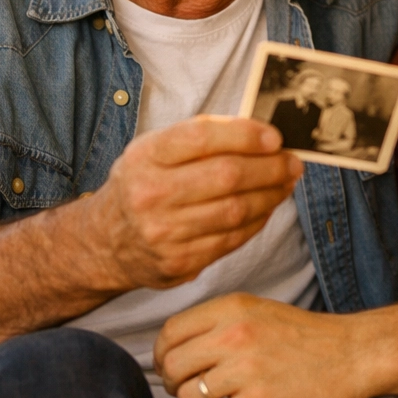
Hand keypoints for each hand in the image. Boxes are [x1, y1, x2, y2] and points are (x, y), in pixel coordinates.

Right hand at [85, 116, 302, 289]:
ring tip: (286, 183)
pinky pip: (232, 239)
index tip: (274, 137)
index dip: (244, 135)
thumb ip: (202, 137)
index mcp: (146, 156)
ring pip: (235, 210)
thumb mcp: (156, 148)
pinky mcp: (179, 263)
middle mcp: (150, 194)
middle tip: (292, 162)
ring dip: (271, 195)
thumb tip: (262, 134)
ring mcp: (163, 233)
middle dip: (269, 167)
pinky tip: (267, 207)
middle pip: (226, 176)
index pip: (201, 136)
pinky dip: (258, 221)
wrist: (105, 240)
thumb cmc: (143, 183)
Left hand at [154, 294, 368, 397]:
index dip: (163, 355)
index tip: (171, 367)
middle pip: (172, 366)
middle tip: (190, 390)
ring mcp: (248, 369)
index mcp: (233, 307)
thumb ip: (218, 322)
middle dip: (174, 385)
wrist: (352, 353)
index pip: (171, 332)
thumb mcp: (258, 311)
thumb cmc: (303, 335)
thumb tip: (173, 349)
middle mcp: (236, 334)